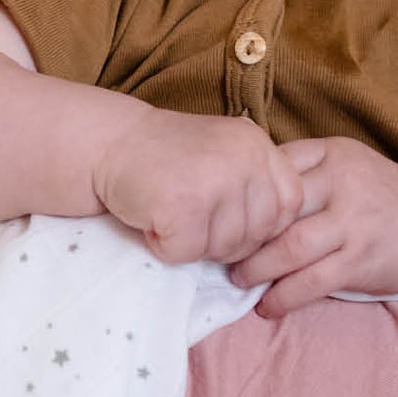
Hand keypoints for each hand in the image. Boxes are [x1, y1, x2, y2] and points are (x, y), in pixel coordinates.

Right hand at [93, 110, 303, 264]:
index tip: (224, 217)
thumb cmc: (165, 157)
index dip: (260, 224)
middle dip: (223, 241)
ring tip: (170, 213)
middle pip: (258, 235)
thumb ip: (256, 185)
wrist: (108, 143)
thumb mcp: (225, 154)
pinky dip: (165, 247)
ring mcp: (216, 181)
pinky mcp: (184, 205)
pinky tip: (154, 219)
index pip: (289, 205)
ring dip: (193, 244)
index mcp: (258, 145)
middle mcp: (244, 158)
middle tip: (189, 216)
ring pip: (225, 249)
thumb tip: (279, 243)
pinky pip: (188, 253)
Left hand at [228, 136, 397, 316]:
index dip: (242, 193)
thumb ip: (301, 168)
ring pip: (289, 248)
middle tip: (219, 252)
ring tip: (239, 280)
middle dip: (242, 235)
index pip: (274, 167)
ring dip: (256, 269)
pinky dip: (283, 298)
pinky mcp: (359, 261)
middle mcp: (342, 185)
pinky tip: (267, 307)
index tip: (221, 212)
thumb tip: (238, 184)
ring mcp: (352, 224)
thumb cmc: (376, 196)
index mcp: (331, 155)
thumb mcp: (345, 164)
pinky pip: (311, 282)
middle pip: (276, 209)